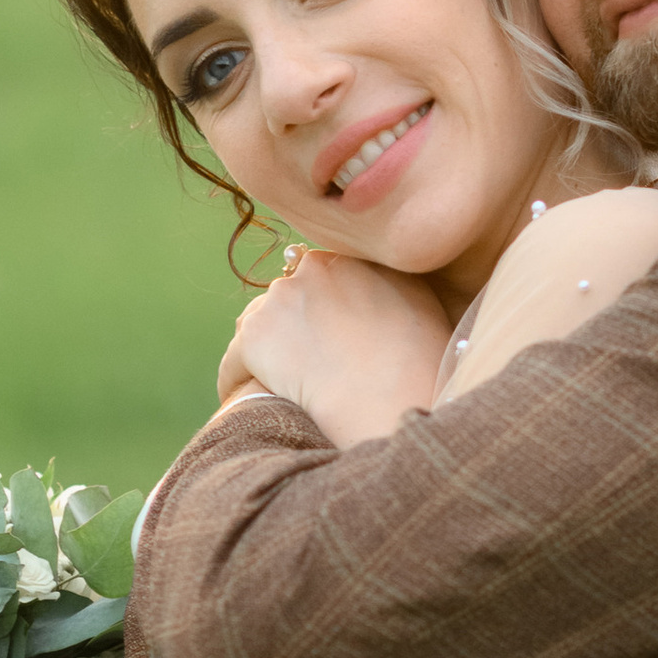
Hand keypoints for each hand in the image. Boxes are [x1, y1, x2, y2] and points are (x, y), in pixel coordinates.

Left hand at [216, 252, 448, 442]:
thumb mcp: (422, 304)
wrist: (388, 394)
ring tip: (270, 382)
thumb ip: (394, 285)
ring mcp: (280, 298)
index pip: (320, 275)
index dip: (320, 307)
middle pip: (287, 293)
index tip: (323, 334)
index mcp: (352, 258)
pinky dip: (236, 378)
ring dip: (264, 348)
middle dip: (289, 323)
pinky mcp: (254, 335)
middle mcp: (313, 267)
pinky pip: (235, 359)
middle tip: (299, 360)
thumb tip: (384, 293)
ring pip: (258, 322)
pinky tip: (240, 399)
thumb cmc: (418, 361)